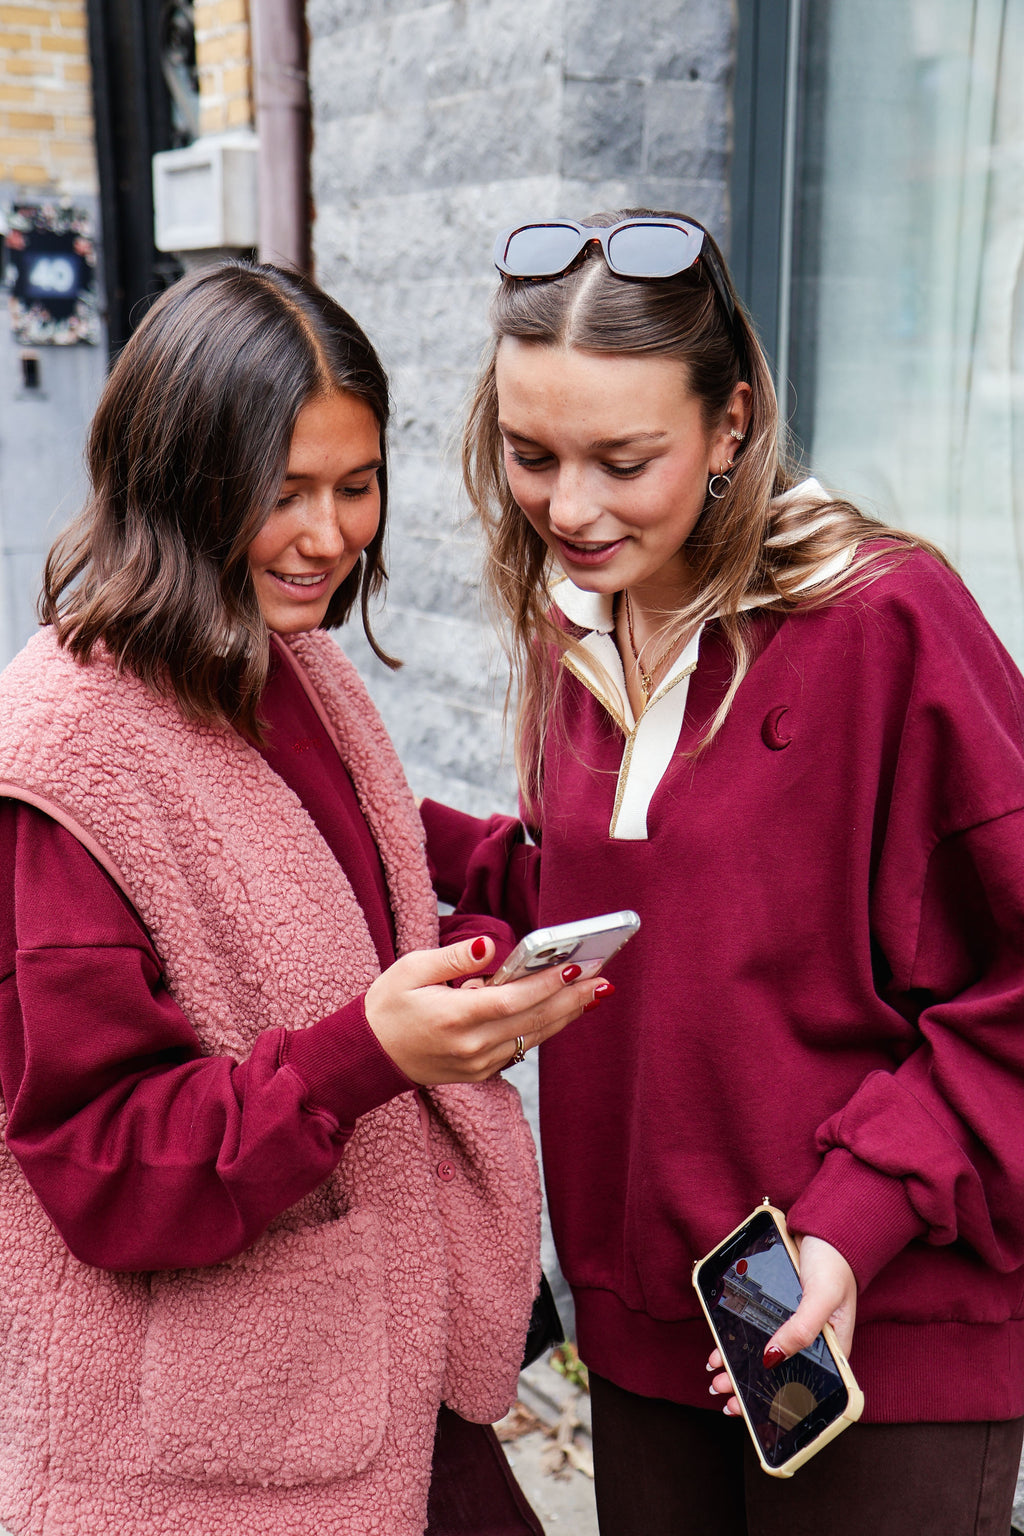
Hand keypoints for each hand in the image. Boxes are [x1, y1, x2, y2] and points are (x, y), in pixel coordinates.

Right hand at [364, 935, 610, 1083]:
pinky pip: (520, 1047)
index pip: (511, 1000)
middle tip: (603, 977)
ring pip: (533, 1036)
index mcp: (453, 1017)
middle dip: (571, 998)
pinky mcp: (480, 1072)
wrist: (369, 1056)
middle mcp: (471, 1046)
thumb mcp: (410, 969)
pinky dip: (544, 1027)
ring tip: (595, 992)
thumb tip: (488, 946)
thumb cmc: (387, 1005)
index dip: (546, 984)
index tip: (574, 966)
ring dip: (566, 1014)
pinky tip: (563, 1010)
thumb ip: (453, 957)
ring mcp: (478, 1063)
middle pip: (532, 1020)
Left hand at [707, 1235, 856, 1415]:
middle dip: (748, 1385)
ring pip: (764, 1353)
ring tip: (716, 1372)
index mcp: (831, 1348)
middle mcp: (812, 1340)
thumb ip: (801, 1328)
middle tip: (721, 1391)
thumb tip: (773, 1357)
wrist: (825, 1225)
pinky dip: (738, 1338)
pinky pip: (757, 1327)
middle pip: (778, 1372)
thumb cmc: (835, 1262)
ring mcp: (794, 1324)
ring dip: (739, 1364)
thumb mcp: (821, 1297)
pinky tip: (722, 1345)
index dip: (776, 1401)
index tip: (749, 1410)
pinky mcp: (779, 1307)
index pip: (802, 1384)